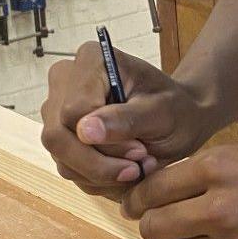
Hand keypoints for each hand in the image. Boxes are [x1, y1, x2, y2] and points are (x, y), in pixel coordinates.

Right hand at [41, 42, 214, 198]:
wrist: (179, 119)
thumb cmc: (175, 108)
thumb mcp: (162, 112)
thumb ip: (126, 119)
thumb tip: (85, 131)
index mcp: (92, 60)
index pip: (73, 111)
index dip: (104, 141)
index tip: (140, 151)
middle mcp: (66, 80)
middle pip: (58, 136)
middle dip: (99, 163)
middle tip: (138, 168)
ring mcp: (58, 110)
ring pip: (61, 157)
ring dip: (102, 173)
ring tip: (138, 165)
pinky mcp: (62, 136)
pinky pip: (68, 168)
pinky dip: (98, 178)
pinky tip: (124, 167)